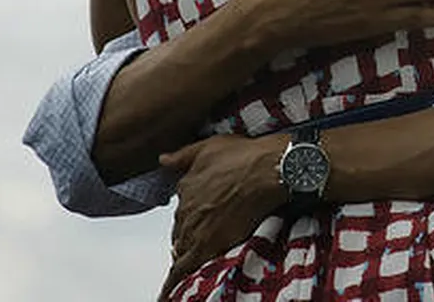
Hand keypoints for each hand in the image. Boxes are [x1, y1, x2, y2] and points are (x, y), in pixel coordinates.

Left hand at [157, 135, 288, 299]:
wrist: (269, 170)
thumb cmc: (246, 157)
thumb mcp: (208, 147)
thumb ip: (182, 156)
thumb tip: (163, 160)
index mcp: (185, 188)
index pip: (181, 209)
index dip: (190, 216)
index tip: (198, 218)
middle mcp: (186, 210)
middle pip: (180, 230)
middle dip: (189, 235)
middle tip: (204, 237)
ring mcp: (194, 229)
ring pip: (181, 249)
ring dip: (185, 255)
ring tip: (191, 262)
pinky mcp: (206, 246)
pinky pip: (182, 271)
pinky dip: (173, 283)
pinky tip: (167, 294)